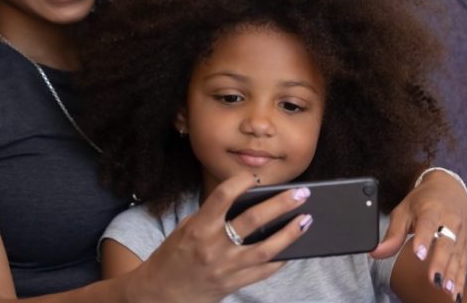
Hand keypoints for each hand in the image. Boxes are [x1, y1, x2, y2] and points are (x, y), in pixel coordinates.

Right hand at [125, 173, 311, 302]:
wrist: (160, 293)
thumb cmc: (173, 256)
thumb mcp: (187, 229)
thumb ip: (212, 216)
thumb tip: (245, 202)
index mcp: (199, 228)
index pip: (223, 197)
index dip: (241, 182)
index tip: (256, 176)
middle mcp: (214, 246)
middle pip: (253, 220)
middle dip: (280, 204)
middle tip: (301, 193)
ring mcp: (226, 267)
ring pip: (266, 248)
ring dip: (290, 233)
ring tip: (306, 219)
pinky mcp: (234, 283)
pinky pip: (264, 270)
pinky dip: (281, 258)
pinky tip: (293, 247)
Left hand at [370, 169, 466, 299]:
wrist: (449, 188)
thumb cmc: (422, 201)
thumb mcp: (404, 211)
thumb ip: (392, 233)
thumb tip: (375, 252)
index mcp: (431, 209)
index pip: (427, 224)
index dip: (423, 239)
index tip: (418, 255)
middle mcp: (449, 221)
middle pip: (445, 243)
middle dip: (440, 263)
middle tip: (434, 280)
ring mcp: (460, 233)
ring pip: (456, 255)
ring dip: (452, 274)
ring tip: (447, 290)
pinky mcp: (465, 244)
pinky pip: (463, 263)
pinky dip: (461, 279)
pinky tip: (456, 294)